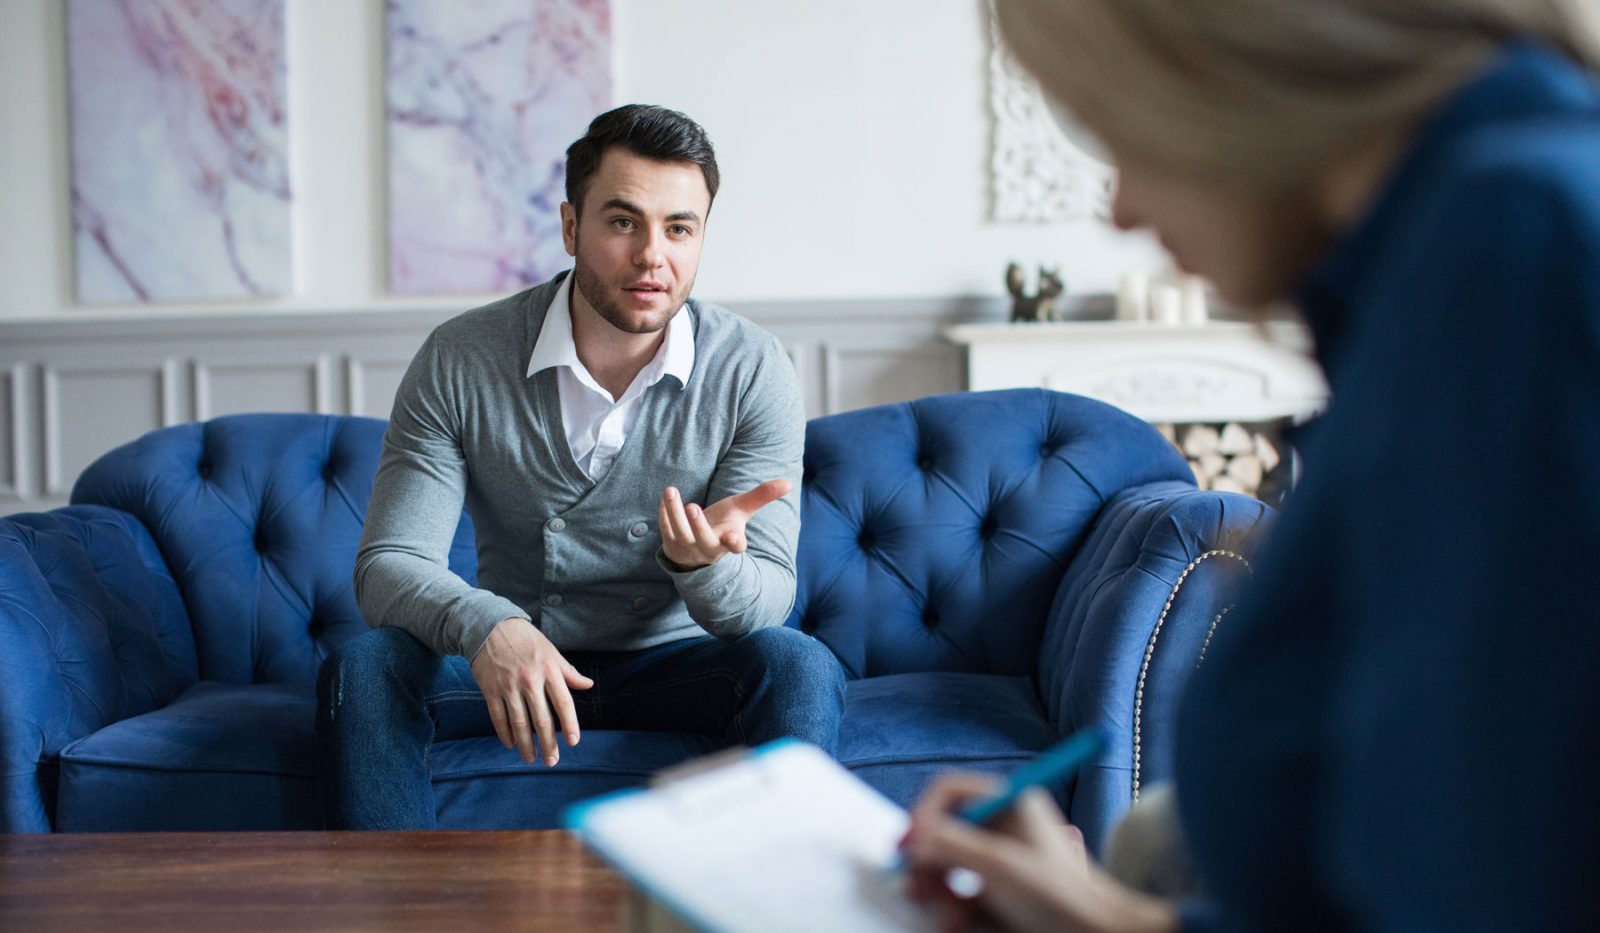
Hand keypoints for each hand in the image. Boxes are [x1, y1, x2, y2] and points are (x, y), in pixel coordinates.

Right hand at [468, 618, 594, 766]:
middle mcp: (530, 680)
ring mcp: (509, 686)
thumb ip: (568, 672)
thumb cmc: (526, 640)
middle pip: (542, 719)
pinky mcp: (490, 690)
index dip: (570, 724)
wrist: (490, 626)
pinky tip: (510, 744)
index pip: (563, 702)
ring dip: (526, 744)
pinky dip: (504, 733)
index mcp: (549, 670)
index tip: (573, 742)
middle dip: (548, 744)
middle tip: (552, 761)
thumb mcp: (551, 651)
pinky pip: (498, 717)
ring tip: (531, 759)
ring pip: (520, 723)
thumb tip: (588, 685)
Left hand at [659, 478, 791, 570]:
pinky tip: (666, 497)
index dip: (735, 543)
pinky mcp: (671, 545)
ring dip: (674, 513)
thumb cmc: (723, 525)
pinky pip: (665, 530)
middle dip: (698, 526)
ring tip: (672, 491)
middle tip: (693, 506)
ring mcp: (688, 549)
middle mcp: (709, 549)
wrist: (697, 549)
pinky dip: (664, 513)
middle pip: (704, 541)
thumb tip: (788, 482)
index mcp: (729, 542)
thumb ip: (762, 496)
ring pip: (680, 534)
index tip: (734, 538)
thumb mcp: (741, 510)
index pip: (735, 547)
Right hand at [902, 774, 1177, 932]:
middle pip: (942, 829)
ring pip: (946, 864)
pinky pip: (959, 891)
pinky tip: (956, 921)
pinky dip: (951, 906)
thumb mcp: (1000, 865)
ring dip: (936, 888)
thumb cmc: (1060, 896)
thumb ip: (952, 845)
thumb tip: (915, 837)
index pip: (950, 791)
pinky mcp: (997, 889)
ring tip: (946, 913)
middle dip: (926, 859)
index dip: (924, 813)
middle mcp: (1001, 826)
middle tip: (914, 883)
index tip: (911, 844)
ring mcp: (998, 859)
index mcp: (1008, 803)